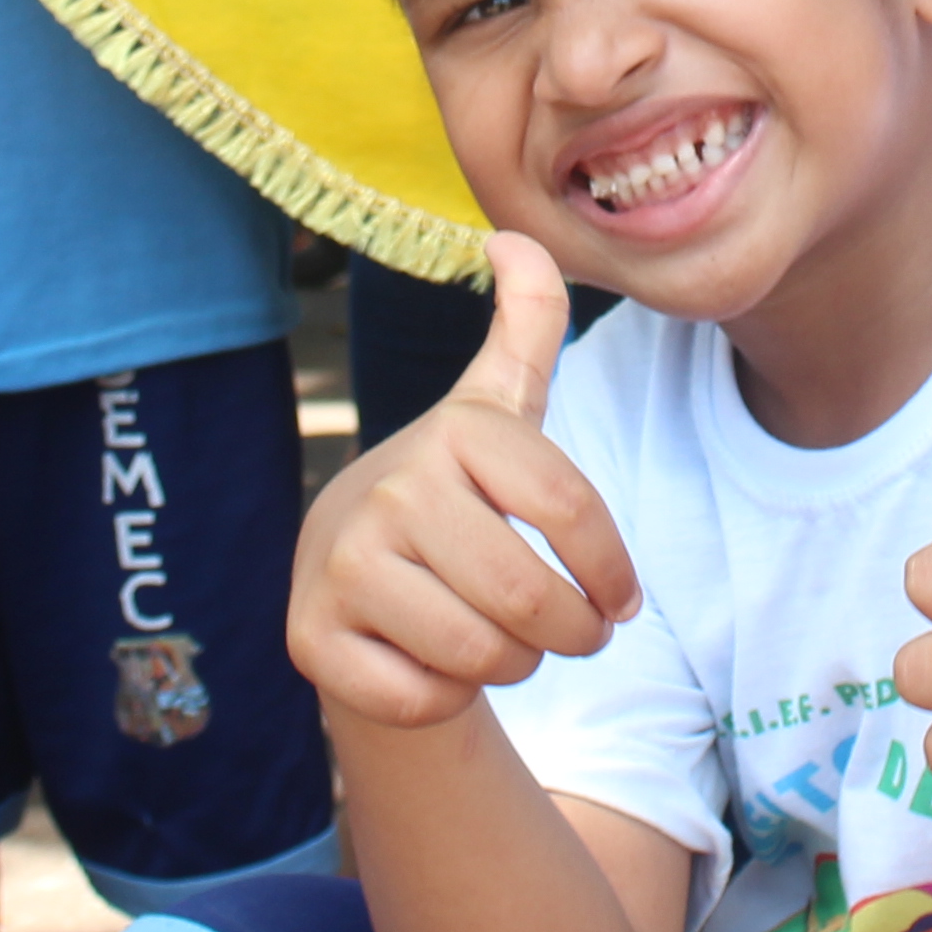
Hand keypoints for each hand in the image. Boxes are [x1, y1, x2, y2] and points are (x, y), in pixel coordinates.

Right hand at [286, 231, 637, 728]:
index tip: (621, 600)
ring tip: (496, 637)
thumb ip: (528, 323)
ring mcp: (343, 563)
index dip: (612, 570)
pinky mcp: (311, 636)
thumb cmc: (457, 490)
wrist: (351, 568)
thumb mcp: (500, 408)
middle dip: (569, 633)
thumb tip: (515, 234)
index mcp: (457, 431)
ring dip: (511, 664)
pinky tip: (426, 659)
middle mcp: (392, 487)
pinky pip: (422, 697)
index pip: (570, 507)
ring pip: (482, 655)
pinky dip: (441, 696)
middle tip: (567, 633)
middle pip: (530, 597)